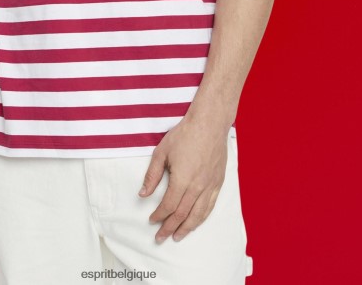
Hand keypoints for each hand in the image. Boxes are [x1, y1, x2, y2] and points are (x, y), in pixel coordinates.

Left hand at [138, 111, 229, 242]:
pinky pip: (210, 206)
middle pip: (182, 214)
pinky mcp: (218, 182)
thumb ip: (152, 175)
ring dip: (186, 228)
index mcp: (182, 179)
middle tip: (160, 238)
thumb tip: (143, 193)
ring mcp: (210, 185)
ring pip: (198, 214)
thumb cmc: (185, 134)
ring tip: (177, 237)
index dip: (159, 215)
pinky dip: (202, 218)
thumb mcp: (162, 151)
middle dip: (170, 227)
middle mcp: (197, 186)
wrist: (210, 123)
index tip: (152, 221)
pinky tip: (195, 222)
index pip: (168, 205)